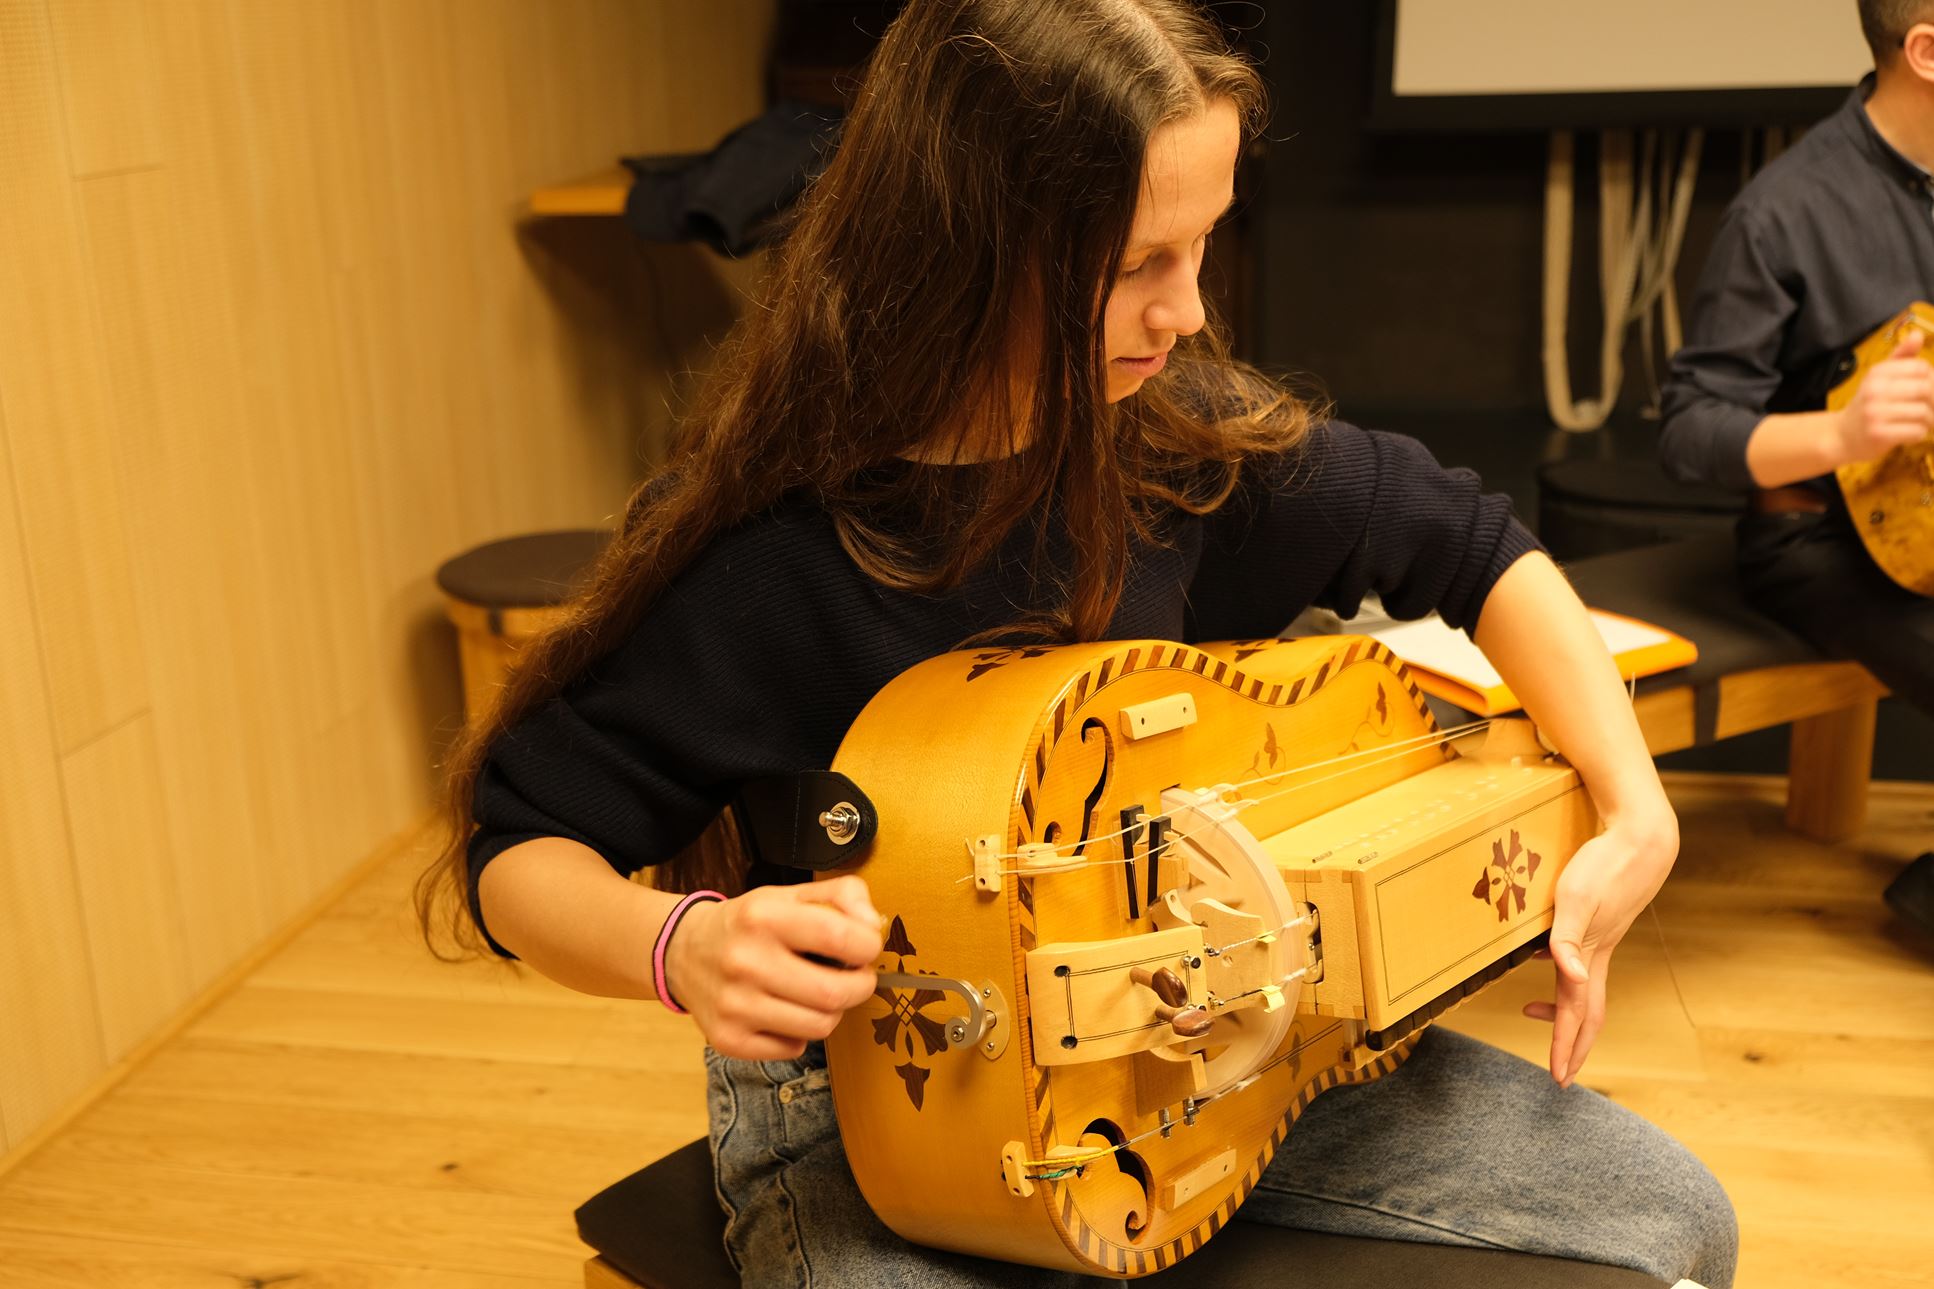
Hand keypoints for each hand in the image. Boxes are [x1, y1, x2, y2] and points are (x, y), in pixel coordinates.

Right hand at [664, 876, 885, 1060]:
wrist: (684, 953)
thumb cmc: (750, 924)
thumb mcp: (790, 894)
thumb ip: (842, 896)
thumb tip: (873, 926)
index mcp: (763, 917)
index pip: (837, 935)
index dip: (867, 945)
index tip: (866, 947)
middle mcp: (745, 961)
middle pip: (834, 993)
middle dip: (860, 986)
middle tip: (856, 977)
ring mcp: (734, 1005)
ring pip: (819, 1026)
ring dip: (831, 1011)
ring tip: (817, 992)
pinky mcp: (728, 1039)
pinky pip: (794, 1047)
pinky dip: (799, 1033)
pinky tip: (785, 1011)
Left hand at [1521, 813, 1676, 1086]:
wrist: (1642, 839)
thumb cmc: (1606, 866)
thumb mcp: (1576, 901)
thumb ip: (1567, 941)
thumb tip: (1569, 981)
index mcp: (1590, 956)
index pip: (1577, 1013)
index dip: (1565, 1045)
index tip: (1558, 1077)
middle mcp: (1597, 953)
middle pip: (1587, 1011)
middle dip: (1572, 1042)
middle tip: (1560, 1071)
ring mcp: (1603, 938)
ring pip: (1586, 986)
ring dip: (1567, 1009)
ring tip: (1541, 1014)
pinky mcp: (1603, 921)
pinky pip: (1581, 958)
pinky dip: (1563, 969)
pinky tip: (1544, 958)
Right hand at [1833, 330, 1933, 465]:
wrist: (1842, 436)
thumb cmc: (1868, 404)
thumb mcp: (1880, 378)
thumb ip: (1901, 357)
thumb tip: (1917, 335)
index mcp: (1876, 373)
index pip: (1921, 368)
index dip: (1931, 379)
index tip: (1925, 389)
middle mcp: (1873, 390)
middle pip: (1925, 389)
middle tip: (1929, 409)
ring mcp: (1874, 413)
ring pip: (1923, 412)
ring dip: (1928, 420)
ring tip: (1919, 423)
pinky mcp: (1878, 434)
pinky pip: (1916, 431)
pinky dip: (1918, 434)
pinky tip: (1909, 433)